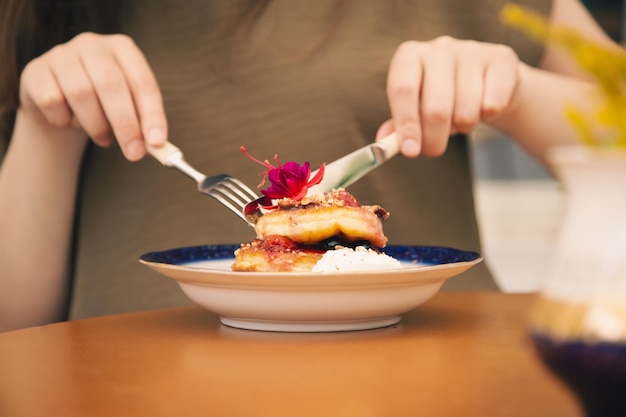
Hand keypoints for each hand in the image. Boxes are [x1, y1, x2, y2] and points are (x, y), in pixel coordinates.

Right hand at [18, 32, 166, 160]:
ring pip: (81, 93)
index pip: (142, 81)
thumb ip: (143, 124)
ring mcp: (61, 54)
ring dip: (96, 125)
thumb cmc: (103, 106)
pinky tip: (68, 121)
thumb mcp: (128, 110)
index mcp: (123, 48)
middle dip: (125, 124)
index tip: (157, 141)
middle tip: (134, 153)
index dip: (151, 113)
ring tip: (103, 138)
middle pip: (111, 84)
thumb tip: (157, 145)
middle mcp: (92, 45)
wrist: (60, 106)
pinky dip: (64, 120)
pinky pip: (52, 101)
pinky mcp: (36, 71)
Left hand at [377, 36, 520, 157]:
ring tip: (460, 120)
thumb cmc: (442, 97)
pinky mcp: (500, 59)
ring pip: (466, 110)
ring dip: (463, 128)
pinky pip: (492, 104)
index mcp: (409, 56)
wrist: (486, 81)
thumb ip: (397, 126)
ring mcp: (471, 50)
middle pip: (435, 107)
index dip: (406, 123)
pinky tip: (483, 108)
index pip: (402, 89)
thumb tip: (383, 145)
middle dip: (434, 139)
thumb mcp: (415, 108)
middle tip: (433, 150)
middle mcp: (439, 48)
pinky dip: (487, 117)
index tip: (410, 151)